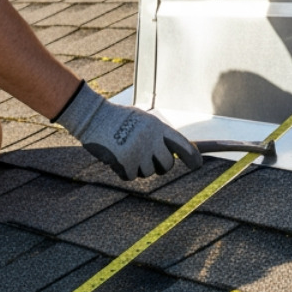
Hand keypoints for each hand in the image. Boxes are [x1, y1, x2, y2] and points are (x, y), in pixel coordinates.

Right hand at [54, 82, 202, 179]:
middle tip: (147, 160)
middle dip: (160, 166)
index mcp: (157, 127)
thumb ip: (157, 134)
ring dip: (139, 167)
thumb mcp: (142, 120)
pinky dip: (124, 171)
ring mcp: (139, 151)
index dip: (193, 156)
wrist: (93, 116)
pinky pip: (131, 176)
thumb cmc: (118, 118)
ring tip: (126, 151)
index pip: (183, 144)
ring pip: (148, 172)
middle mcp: (152, 139)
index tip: (198, 165)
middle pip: (167, 165)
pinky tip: (116, 157)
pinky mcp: (125, 162)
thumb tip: (175, 151)